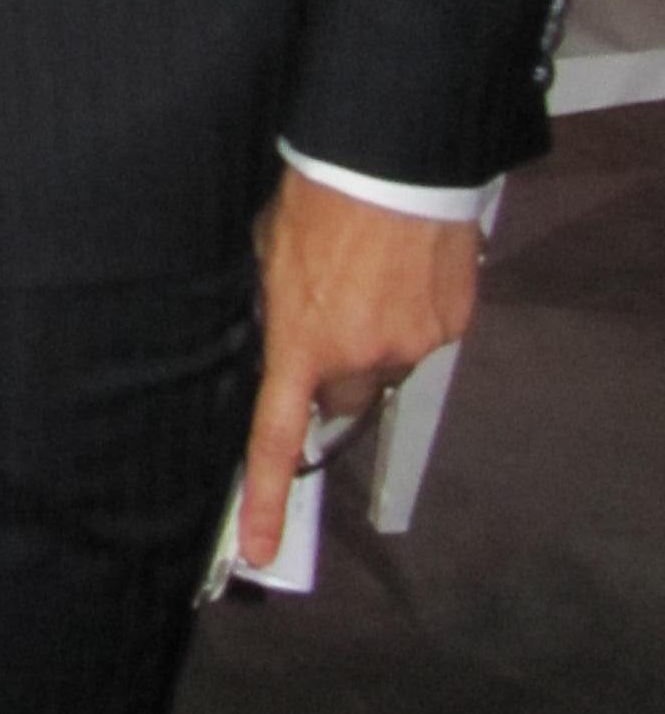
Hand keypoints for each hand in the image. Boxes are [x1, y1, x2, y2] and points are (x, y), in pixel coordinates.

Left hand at [240, 170, 480, 565]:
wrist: (387, 163)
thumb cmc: (316, 197)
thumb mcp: (270, 254)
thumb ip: (275, 307)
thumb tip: (279, 328)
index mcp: (301, 344)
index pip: (276, 436)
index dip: (266, 498)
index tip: (262, 550)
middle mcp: (360, 358)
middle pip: (345, 398)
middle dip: (337, 373)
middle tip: (332, 318)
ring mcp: (412, 344)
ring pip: (388, 363)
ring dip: (377, 336)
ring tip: (371, 274)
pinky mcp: (451, 323)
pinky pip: (426, 333)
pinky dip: (414, 310)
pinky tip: (404, 267)